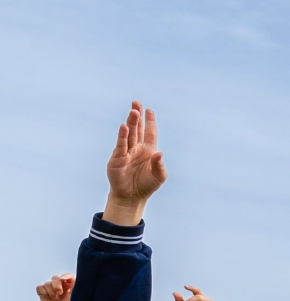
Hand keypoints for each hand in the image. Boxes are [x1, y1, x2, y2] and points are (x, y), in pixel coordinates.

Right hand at [35, 274, 73, 300]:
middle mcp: (60, 283)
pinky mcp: (42, 290)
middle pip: (55, 277)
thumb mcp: (76, 295)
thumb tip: (76, 279)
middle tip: (60, 293)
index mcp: (69, 283)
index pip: (68, 275)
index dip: (65, 276)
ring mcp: (50, 286)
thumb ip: (76, 286)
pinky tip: (49, 298)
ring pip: (47, 283)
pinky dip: (44, 293)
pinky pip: (40, 287)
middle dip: (56, 285)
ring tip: (56, 298)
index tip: (63, 280)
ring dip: (51, 292)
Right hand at [104, 102, 166, 224]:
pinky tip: (124, 127)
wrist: (132, 197)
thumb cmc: (147, 185)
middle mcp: (137, 148)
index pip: (150, 133)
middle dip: (137, 117)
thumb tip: (159, 153)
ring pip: (129, 134)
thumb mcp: (159, 176)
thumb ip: (159, 165)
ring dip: (131, 123)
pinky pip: (121, 145)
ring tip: (133, 111)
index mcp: (149, 150)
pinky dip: (122, 136)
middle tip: (136, 103)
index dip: (150, 122)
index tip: (149, 110)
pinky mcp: (117, 158)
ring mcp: (126, 152)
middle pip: (138, 129)